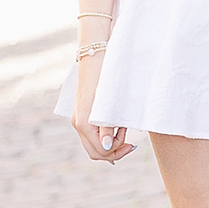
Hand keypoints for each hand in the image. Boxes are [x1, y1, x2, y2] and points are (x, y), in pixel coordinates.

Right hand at [72, 48, 132, 163]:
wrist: (96, 55)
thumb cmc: (106, 76)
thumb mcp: (109, 103)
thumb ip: (107, 126)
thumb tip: (108, 147)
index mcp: (83, 122)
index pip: (100, 151)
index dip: (117, 150)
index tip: (130, 138)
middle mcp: (77, 123)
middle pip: (95, 152)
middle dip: (114, 151)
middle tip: (130, 141)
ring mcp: (78, 118)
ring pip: (92, 145)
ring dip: (110, 144)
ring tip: (123, 129)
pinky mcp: (82, 113)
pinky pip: (91, 135)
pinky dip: (104, 137)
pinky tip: (116, 125)